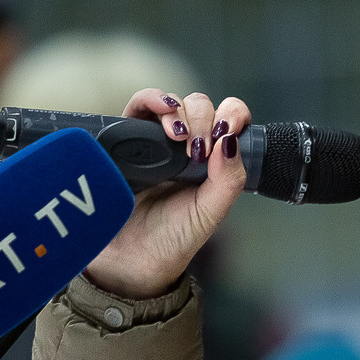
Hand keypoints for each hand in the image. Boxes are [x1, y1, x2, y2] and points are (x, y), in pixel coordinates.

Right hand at [84, 89, 253, 299]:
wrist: (130, 260)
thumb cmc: (172, 239)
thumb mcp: (211, 213)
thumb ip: (228, 180)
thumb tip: (231, 141)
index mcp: (212, 161)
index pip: (230, 120)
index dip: (233, 116)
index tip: (226, 134)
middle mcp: (185, 146)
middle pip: (200, 107)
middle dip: (203, 120)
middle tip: (196, 152)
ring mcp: (155, 142)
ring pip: (172, 103)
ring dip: (179, 111)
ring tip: (178, 136)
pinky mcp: (127, 139)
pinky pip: (138, 106)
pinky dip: (151, 99)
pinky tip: (161, 110)